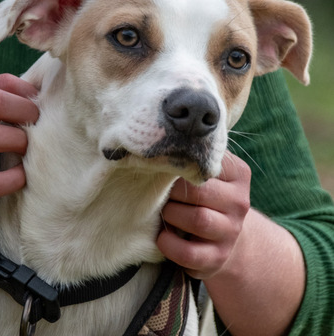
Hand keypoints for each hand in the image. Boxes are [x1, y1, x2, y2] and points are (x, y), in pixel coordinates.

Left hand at [157, 151, 250, 278]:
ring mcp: (231, 232)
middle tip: (161, 194)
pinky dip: (170, 245)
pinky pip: (190, 253)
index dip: (179, 169)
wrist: (224, 236)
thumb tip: (160, 142)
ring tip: (164, 213)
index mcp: (238, 175)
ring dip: (172, 216)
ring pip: (198, 220)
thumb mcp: (209, 174)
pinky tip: (162, 237)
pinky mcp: (217, 258)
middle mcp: (240, 203)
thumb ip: (194, 158)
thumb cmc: (207, 196)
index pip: (206, 165)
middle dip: (173, 193)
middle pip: (200, 192)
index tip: (165, 171)